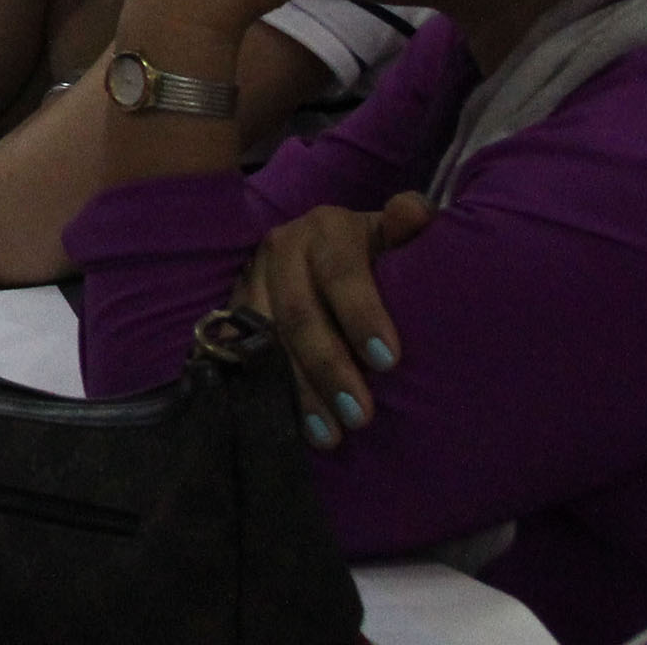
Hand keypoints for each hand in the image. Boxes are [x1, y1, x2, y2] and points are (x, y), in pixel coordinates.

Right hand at [235, 192, 431, 448]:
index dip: (362, 315)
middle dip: (329, 367)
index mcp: (325, 228)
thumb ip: (406, 227)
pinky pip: (242, 356)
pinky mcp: (231, 312)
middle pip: (300, 314)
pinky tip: (289, 426)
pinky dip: (265, 392)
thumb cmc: (371, 254)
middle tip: (360, 415)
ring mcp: (250, 281)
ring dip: (297, 390)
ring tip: (329, 434)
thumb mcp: (389, 237)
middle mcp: (281, 249)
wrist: (318, 254)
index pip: (342, 273)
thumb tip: (415, 211)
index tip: (389, 361)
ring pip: (266, 340)